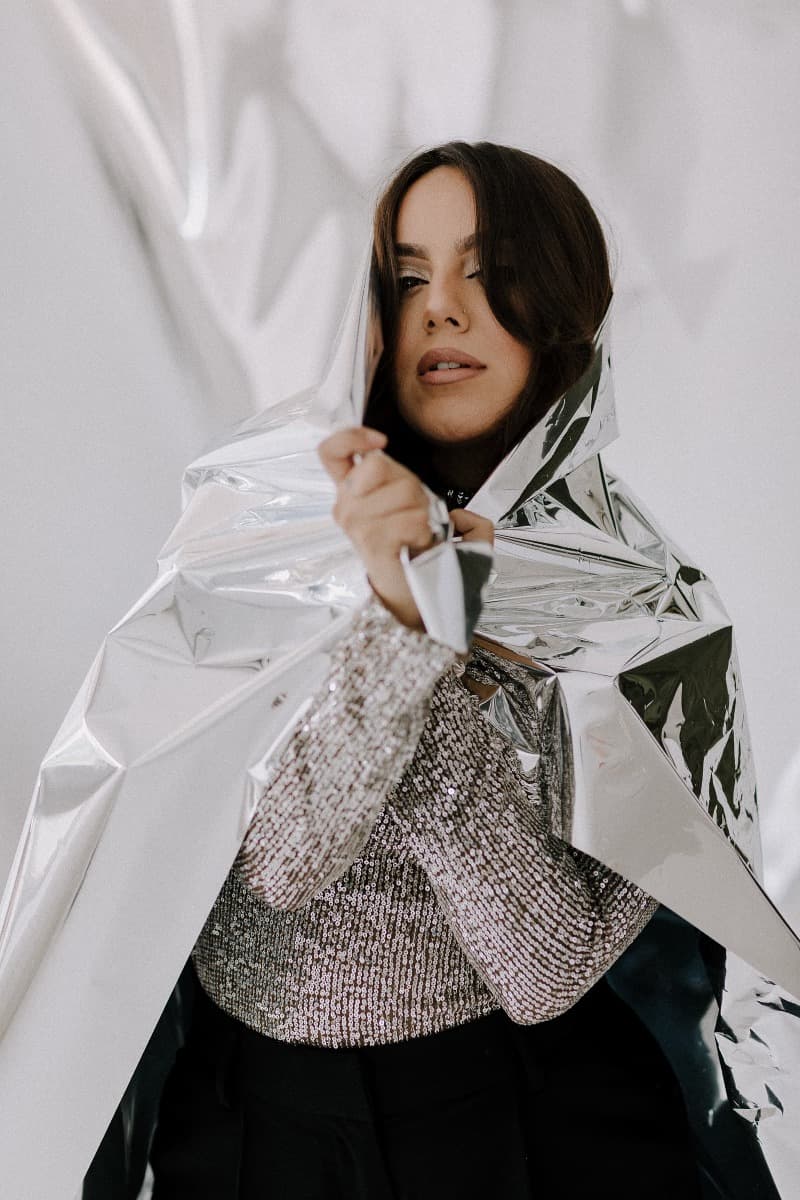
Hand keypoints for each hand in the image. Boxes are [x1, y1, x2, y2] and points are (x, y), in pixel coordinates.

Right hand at [317, 426, 492, 631]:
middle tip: (416, 516)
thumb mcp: (427, 516)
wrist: (419, 598)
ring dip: (422, 513)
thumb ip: (438, 499)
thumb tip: (459, 515)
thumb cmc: (421, 556)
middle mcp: (346, 507)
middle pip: (379, 464)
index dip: (352, 438)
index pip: (332, 452)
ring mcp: (355, 525)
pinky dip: (425, 531)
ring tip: (418, 535)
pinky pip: (411, 519)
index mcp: (353, 494)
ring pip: (403, 491)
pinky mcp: (372, 542)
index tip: (380, 443)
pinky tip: (418, 546)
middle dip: (411, 485)